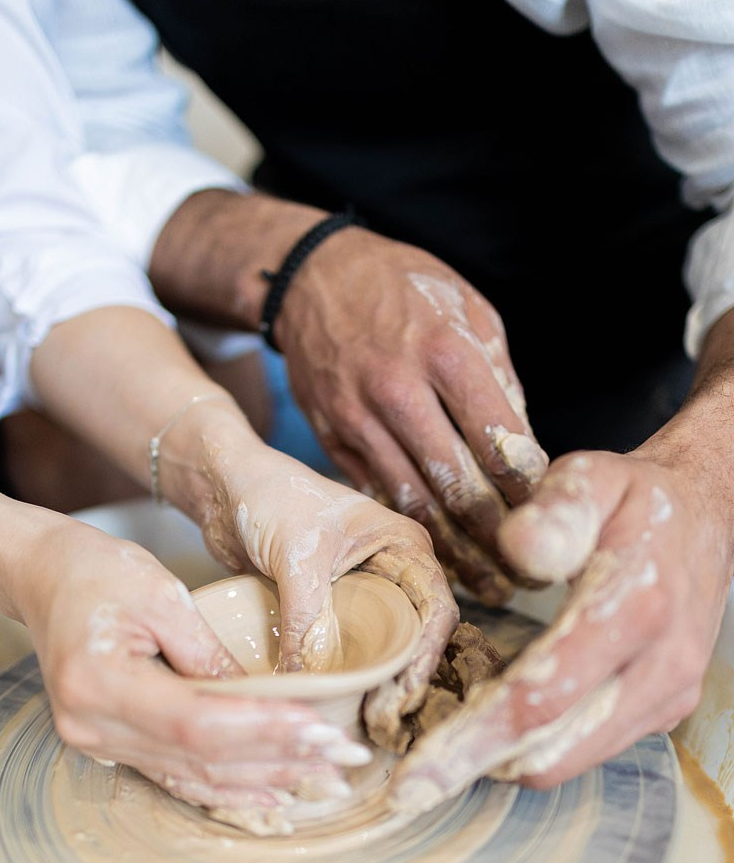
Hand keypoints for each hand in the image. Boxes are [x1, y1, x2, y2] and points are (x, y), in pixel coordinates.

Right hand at [14, 517, 370, 830]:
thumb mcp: (162, 594)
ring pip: (194, 775)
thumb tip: (265, 699)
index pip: (197, 722)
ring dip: (262, 778)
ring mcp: (97, 742)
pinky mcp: (111, 744)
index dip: (262, 730)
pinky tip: (271, 790)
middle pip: (200, 757)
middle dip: (278, 759)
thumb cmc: (97, 571)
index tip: (318, 727)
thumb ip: (210, 652)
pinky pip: (176, 774)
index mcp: (99, 683)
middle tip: (340, 755)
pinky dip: (227, 784)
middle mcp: (92, 726)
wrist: (41, 574)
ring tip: (321, 775)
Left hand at [168, 412, 458, 743]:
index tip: (404, 690)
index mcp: (404, 546)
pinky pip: (346, 649)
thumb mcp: (297, 558)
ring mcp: (362, 592)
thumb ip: (309, 617)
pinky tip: (336, 702)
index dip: (425, 654)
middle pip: (413, 635)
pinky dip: (344, 675)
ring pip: (382, 647)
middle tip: (383, 719)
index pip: (434, 609)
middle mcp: (392, 570)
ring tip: (365, 719)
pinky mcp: (329, 608)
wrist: (222, 485)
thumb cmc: (269, 495)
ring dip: (375, 682)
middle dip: (402, 678)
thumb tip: (308, 680)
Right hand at [273, 229, 548, 601]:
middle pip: (458, 485)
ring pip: (413, 503)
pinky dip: (409, 530)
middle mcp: (399, 390)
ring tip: (489, 585)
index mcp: (447, 352)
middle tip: (528, 574)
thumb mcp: (469, 308)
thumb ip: (501, 380)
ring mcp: (359, 419)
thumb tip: (524, 452)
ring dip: (455, 553)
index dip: (529, 490)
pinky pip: (377, 495)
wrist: (314, 278)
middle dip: (498, 537)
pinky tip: (438, 556)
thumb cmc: (403, 288)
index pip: (499, 442)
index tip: (549, 516)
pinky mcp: (333, 438)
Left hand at [389, 446, 733, 813]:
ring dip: (501, 759)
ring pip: (567, 760)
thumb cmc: (635, 497)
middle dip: (473, 768)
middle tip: (408, 782)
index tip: (410, 779)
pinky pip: (587, 748)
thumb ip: (557, 508)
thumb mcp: (593, 477)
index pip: (542, 698)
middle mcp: (660, 667)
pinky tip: (496, 718)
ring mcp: (667, 696)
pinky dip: (535, 744)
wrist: (708, 516)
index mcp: (636, 607)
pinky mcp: (664, 710)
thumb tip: (519, 548)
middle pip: (549, 750)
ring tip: (445, 741)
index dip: (470, 742)